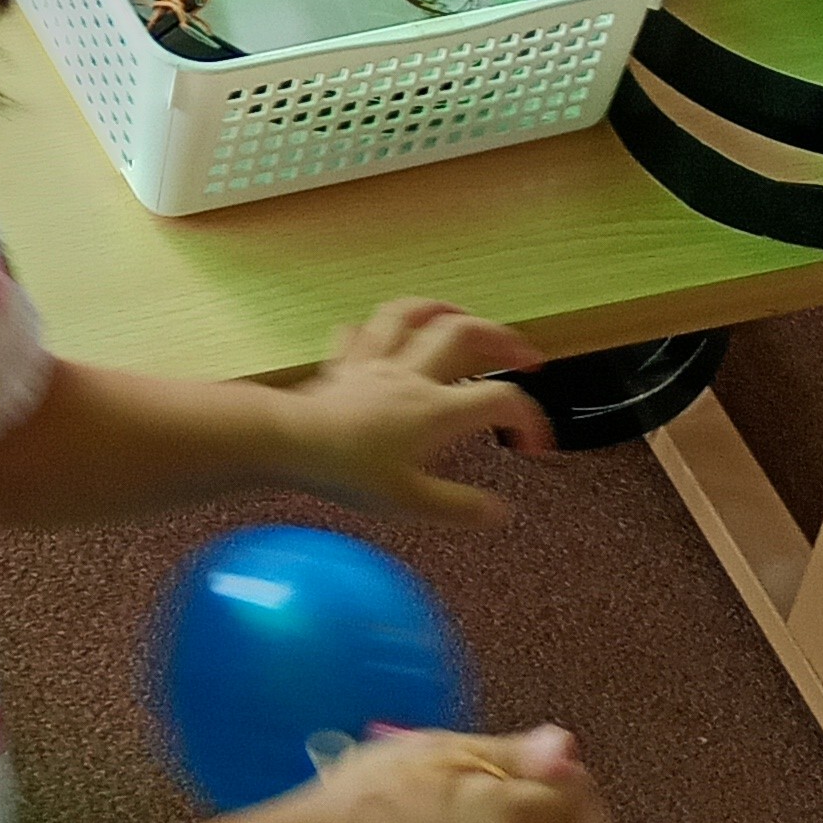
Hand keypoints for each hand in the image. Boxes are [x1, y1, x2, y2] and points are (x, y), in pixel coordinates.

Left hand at [275, 296, 551, 525]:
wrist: (290, 443)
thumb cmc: (345, 471)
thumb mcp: (411, 503)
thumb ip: (459, 507)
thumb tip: (498, 512)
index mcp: (435, 410)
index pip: (500, 399)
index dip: (528, 418)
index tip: (532, 444)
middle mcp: (409, 376)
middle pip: (465, 333)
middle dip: (503, 339)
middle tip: (524, 355)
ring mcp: (375, 363)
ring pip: (413, 314)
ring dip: (444, 310)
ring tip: (464, 316)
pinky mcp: (344, 364)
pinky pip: (363, 331)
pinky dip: (380, 327)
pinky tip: (387, 331)